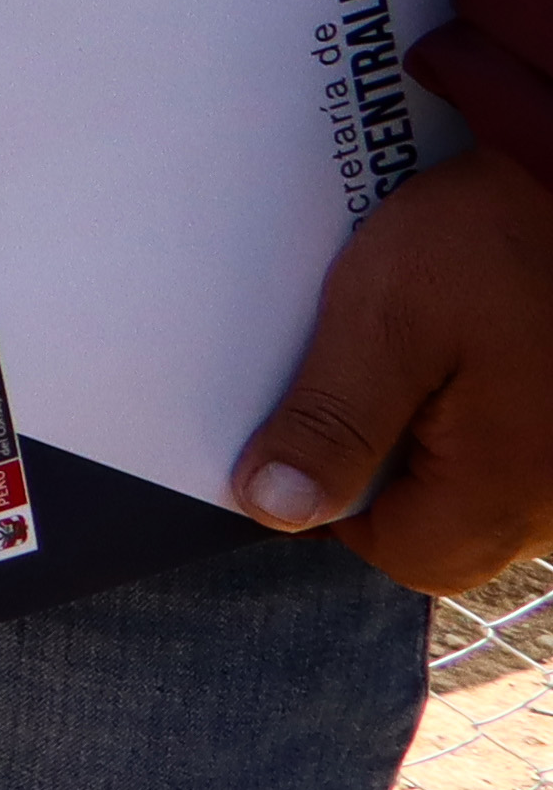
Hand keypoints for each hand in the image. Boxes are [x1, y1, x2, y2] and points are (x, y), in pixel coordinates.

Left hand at [234, 136, 552, 590]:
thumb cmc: (501, 236)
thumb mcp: (389, 321)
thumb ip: (333, 423)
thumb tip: (275, 508)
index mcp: (514, 486)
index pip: (406, 553)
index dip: (337, 506)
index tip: (301, 437)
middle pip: (448, 519)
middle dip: (383, 459)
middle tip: (352, 377)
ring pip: (482, 474)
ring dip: (430, 425)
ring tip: (408, 348)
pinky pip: (513, 432)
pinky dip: (471, 397)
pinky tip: (456, 338)